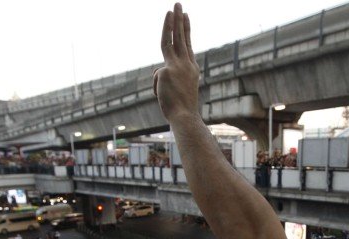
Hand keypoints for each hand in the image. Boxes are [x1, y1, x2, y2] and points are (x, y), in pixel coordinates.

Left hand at [154, 3, 199, 121]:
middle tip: (178, 4)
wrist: (185, 117)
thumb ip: (168, 75)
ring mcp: (177, 66)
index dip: (185, 30)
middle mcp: (186, 64)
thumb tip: (158, 71)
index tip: (185, 16)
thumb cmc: (181, 107)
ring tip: (171, 9)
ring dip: (170, 23)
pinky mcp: (166, 71)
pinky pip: (157, 78)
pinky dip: (158, 89)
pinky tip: (164, 96)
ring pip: (170, 41)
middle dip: (179, 20)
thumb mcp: (177, 89)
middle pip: (180, 37)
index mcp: (191, 68)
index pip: (186, 44)